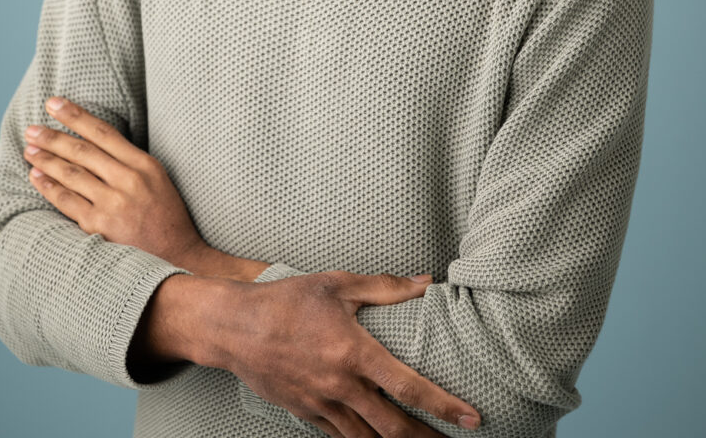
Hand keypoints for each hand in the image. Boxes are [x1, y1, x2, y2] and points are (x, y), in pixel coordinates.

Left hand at [22, 96, 210, 272]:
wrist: (177, 258)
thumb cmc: (166, 217)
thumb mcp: (157, 179)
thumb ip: (130, 161)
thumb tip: (94, 143)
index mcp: (145, 164)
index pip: (104, 132)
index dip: (76, 115)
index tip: (55, 103)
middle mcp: (129, 180)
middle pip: (83, 151)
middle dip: (53, 137)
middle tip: (32, 128)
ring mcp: (114, 203)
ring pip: (72, 174)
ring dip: (47, 160)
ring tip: (30, 150)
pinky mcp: (100, 226)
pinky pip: (68, 201)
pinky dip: (49, 187)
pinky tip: (37, 177)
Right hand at [217, 269, 481, 435]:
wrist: (234, 327)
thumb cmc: (287, 299)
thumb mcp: (337, 284)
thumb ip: (385, 287)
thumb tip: (426, 283)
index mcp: (353, 351)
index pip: (408, 387)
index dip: (443, 406)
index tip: (471, 418)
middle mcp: (340, 384)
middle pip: (392, 428)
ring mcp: (321, 404)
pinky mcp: (304, 413)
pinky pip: (340, 435)